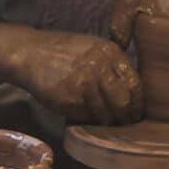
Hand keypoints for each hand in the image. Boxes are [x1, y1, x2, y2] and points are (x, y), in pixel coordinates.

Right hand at [12, 30, 142, 124]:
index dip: (138, 102)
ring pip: (106, 113)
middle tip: (124, 122)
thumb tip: (134, 91)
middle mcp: (100, 67)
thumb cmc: (63, 51)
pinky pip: (86, 117)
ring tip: (103, 120)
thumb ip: (112, 64)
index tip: (136, 112)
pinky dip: (87, 119)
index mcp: (110, 52)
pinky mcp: (69, 99)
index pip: (135, 84)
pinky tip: (84, 114)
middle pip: (124, 102)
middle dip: (126, 115)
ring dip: (106, 120)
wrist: (30, 53)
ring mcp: (84, 83)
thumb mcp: (92, 47)